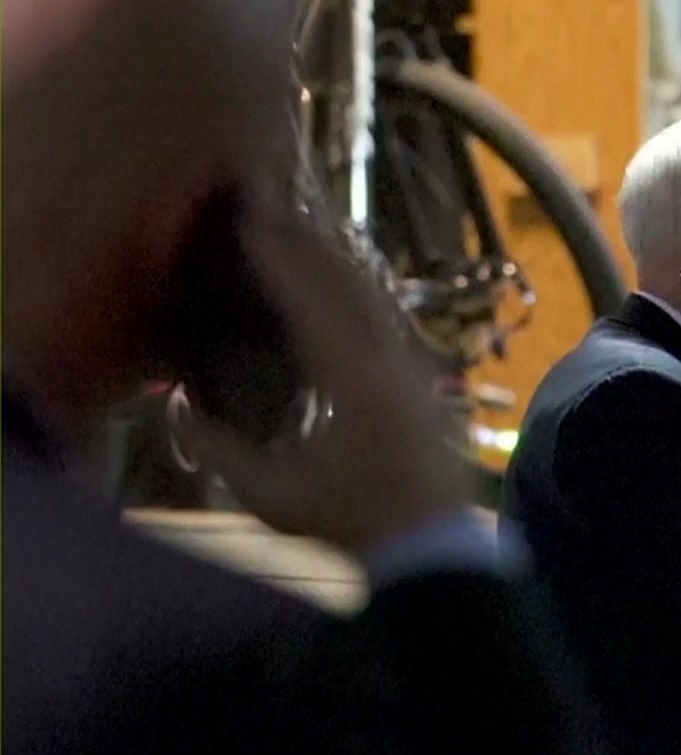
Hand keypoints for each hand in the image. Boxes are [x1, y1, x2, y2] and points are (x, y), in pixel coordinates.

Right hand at [175, 197, 471, 554]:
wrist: (432, 548)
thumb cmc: (351, 523)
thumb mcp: (273, 496)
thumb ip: (219, 450)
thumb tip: (174, 405)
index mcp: (354, 381)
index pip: (311, 302)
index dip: (280, 257)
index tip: (252, 218)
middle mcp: (391, 364)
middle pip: (350, 285)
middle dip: (310, 244)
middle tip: (273, 206)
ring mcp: (416, 372)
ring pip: (376, 301)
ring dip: (338, 264)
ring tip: (303, 235)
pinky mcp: (426, 386)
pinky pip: (389, 323)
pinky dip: (361, 296)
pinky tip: (344, 290)